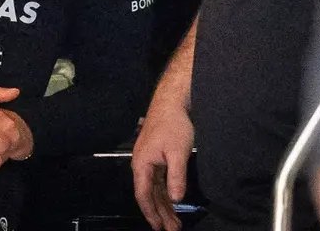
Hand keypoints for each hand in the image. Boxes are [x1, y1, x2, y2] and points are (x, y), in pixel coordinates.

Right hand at [131, 98, 193, 230]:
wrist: (172, 102)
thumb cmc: (173, 125)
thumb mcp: (178, 153)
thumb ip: (176, 177)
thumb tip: (176, 199)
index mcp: (142, 164)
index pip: (143, 195)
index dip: (151, 213)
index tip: (159, 227)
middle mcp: (142, 164)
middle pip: (149, 194)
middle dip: (160, 212)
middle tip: (171, 228)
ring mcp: (150, 160)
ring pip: (155, 187)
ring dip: (164, 204)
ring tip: (173, 220)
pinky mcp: (158, 156)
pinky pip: (159, 179)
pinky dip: (166, 192)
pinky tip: (172, 201)